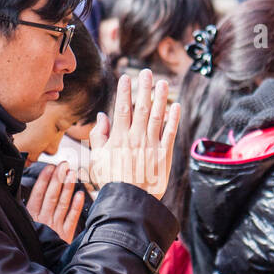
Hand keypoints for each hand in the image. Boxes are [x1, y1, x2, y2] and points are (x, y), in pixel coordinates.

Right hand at [25, 163, 84, 243]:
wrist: (42, 268)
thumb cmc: (32, 246)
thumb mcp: (24, 228)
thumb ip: (28, 213)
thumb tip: (31, 195)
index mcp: (31, 218)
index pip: (38, 194)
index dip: (44, 180)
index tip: (50, 167)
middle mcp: (43, 221)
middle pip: (51, 196)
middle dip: (58, 179)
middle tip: (64, 165)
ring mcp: (55, 228)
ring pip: (62, 204)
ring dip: (67, 188)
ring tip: (72, 173)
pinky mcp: (65, 236)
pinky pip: (72, 218)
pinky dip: (76, 206)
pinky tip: (80, 194)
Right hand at [88, 69, 180, 198]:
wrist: (129, 201)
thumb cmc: (111, 180)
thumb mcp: (98, 159)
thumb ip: (99, 136)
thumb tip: (101, 116)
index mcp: (119, 138)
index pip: (122, 108)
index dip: (124, 91)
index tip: (126, 77)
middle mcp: (136, 138)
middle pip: (142, 107)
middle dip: (144, 88)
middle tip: (147, 73)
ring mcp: (152, 145)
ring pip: (157, 116)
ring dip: (161, 98)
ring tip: (163, 83)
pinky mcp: (164, 154)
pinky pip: (170, 133)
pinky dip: (174, 119)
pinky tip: (176, 106)